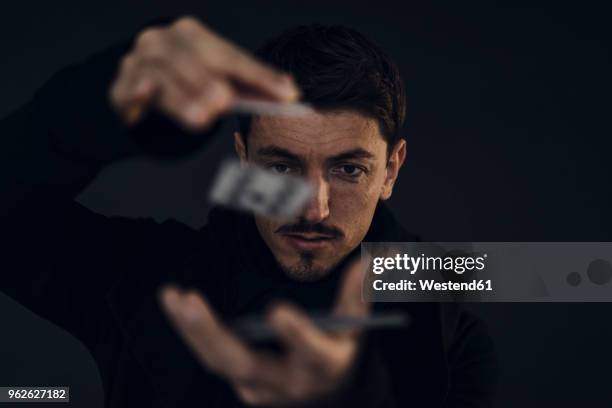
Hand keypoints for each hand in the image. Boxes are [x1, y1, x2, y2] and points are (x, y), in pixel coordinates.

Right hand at [110, 16, 298, 129]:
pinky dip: (138, 88)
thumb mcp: (215, 85)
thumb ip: (244, 87)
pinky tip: (145, 94)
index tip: (288, 94)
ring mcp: (140, 59)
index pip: (231, 55)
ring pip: (162, 73)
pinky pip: (130, 84)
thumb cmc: (184, 88)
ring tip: (202, 117)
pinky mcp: (121, 83)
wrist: (136, 95)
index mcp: (192, 35)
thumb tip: (287, 92)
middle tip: (227, 102)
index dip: (260, 75)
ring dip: (183, 96)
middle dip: (212, 81)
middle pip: (193, 58)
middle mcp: (165, 40)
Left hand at [160, 259, 368, 405]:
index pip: (310, 353)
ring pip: (219, 362)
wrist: (326, 400)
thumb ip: (356, 296)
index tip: (277, 311)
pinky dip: (193, 332)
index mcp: (322, 366)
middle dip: (211, 334)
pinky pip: (214, 358)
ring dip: (191, 330)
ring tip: (172, 296)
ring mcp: (259, 389)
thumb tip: (367, 260)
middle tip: (188, 300)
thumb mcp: (354, 329)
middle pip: (244, 364)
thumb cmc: (340, 355)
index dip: (296, 335)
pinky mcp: (243, 384)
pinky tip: (177, 303)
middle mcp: (287, 383)